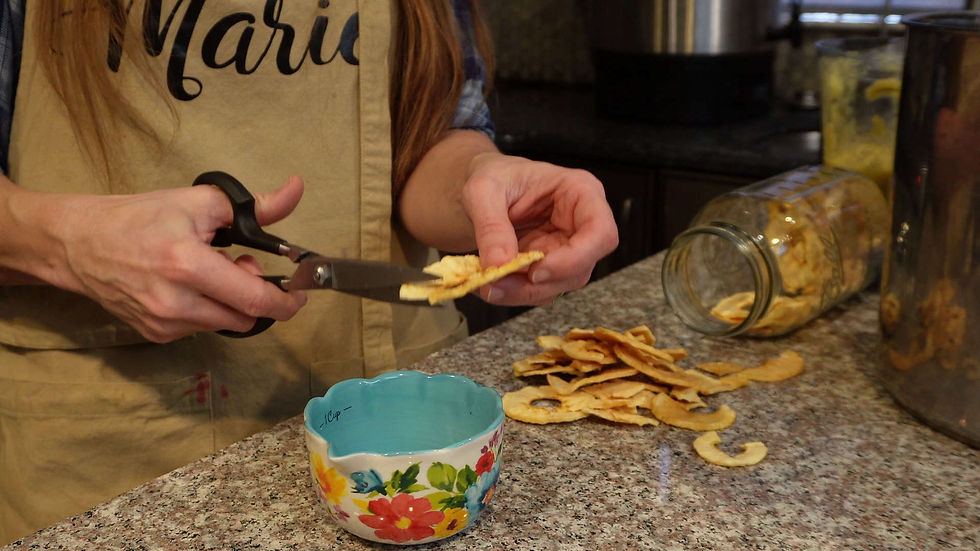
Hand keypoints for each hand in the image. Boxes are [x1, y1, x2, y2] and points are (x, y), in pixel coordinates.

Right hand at [48, 176, 308, 341]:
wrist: (78, 243)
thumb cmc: (136, 218)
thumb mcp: (198, 202)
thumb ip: (254, 205)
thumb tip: (294, 190)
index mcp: (187, 266)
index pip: (253, 300)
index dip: (284, 302)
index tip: (298, 296)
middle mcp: (175, 303)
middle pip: (245, 317)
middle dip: (254, 294)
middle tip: (238, 265)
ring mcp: (163, 324)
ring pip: (224, 324)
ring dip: (230, 302)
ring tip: (208, 273)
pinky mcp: (155, 334)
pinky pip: (201, 328)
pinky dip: (206, 310)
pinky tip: (187, 287)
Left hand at [462, 152, 618, 304]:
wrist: (487, 188)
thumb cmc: (495, 177)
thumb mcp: (483, 190)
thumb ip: (491, 226)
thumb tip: (499, 264)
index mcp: (580, 192)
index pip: (601, 232)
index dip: (576, 258)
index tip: (536, 271)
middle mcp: (581, 224)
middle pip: (580, 267)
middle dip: (538, 283)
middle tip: (497, 284)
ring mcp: (568, 248)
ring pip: (560, 284)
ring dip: (523, 292)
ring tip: (487, 284)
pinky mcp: (551, 265)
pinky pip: (541, 288)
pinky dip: (515, 292)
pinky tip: (491, 284)